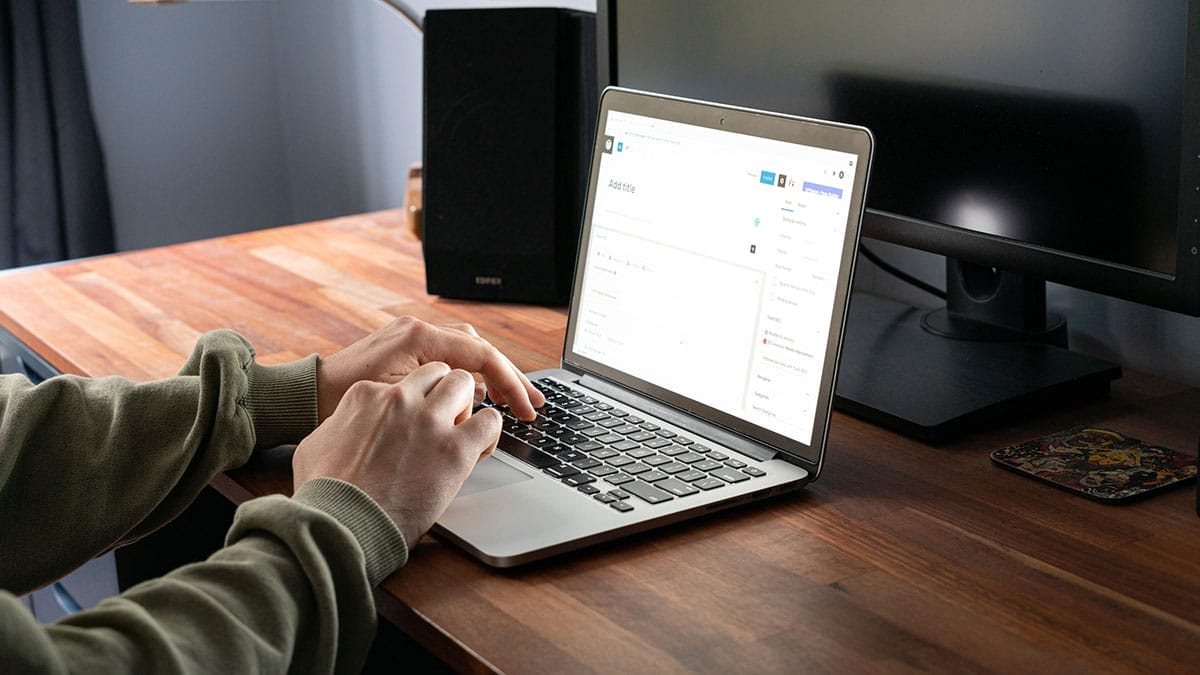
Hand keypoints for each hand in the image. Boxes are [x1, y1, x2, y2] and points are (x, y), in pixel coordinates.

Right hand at [292, 362, 500, 545]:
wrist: (340, 525)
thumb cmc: (325, 494)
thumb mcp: (316, 445)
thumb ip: (340, 426)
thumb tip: (345, 426)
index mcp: (366, 394)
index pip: (405, 381)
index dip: (414, 404)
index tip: (415, 423)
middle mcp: (399, 398)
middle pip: (438, 373)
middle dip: (444, 394)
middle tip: (443, 422)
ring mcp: (428, 420)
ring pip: (465, 384)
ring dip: (467, 406)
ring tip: (460, 432)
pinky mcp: (455, 448)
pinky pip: (490, 421)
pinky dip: (489, 433)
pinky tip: (478, 449)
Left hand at [315, 316, 543, 422]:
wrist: (307, 395)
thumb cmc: (341, 401)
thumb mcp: (395, 402)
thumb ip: (439, 399)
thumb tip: (480, 406)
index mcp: (417, 338)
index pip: (480, 356)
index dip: (510, 384)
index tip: (525, 409)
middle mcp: (418, 330)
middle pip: (480, 349)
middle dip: (510, 377)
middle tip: (534, 404)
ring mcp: (412, 338)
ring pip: (468, 351)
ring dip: (492, 375)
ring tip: (513, 400)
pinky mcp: (407, 350)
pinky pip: (450, 357)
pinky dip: (470, 374)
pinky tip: (480, 395)